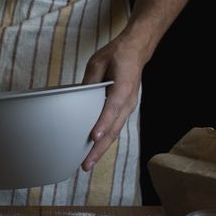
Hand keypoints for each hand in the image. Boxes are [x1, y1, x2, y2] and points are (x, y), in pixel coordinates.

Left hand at [81, 32, 143, 170]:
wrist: (136, 52)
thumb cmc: (118, 55)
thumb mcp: (98, 62)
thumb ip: (89, 80)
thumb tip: (78, 97)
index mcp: (123, 87)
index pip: (112, 108)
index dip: (103, 124)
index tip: (94, 136)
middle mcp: (128, 102)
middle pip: (113, 130)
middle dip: (99, 148)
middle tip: (85, 164)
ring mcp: (128, 108)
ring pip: (114, 133)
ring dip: (101, 149)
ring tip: (87, 163)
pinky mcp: (124, 111)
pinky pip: (114, 129)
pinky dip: (105, 141)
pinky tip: (94, 150)